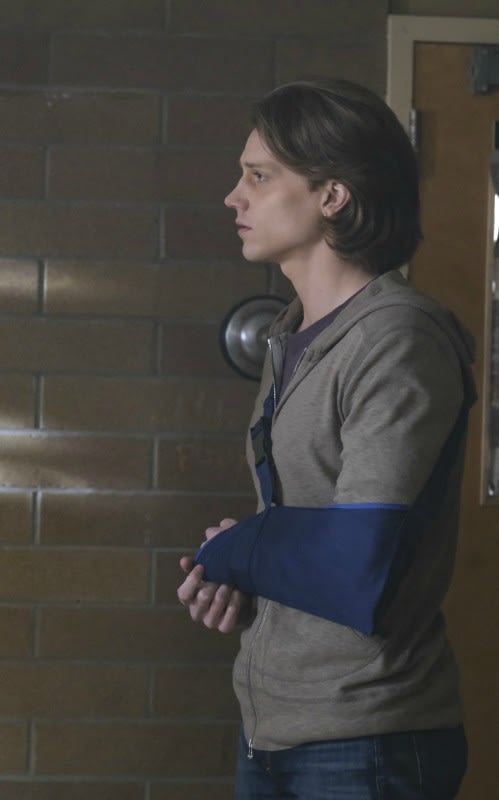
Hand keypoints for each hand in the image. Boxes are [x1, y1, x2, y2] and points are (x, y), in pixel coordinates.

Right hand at [177, 518, 251, 633]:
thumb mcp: (222, 556)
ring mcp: (211, 620)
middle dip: (212, 587)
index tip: (202, 566)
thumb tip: (209, 532)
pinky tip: (239, 595)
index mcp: (192, 595)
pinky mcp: (225, 627)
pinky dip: (232, 609)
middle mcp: (198, 610)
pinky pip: (225, 624)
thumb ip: (215, 544)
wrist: (250, 587)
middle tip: (224, 576)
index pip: (182, 594)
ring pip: (211, 615)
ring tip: (233, 584)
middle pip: (199, 602)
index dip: (190, 581)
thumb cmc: (229, 570)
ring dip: (223, 597)